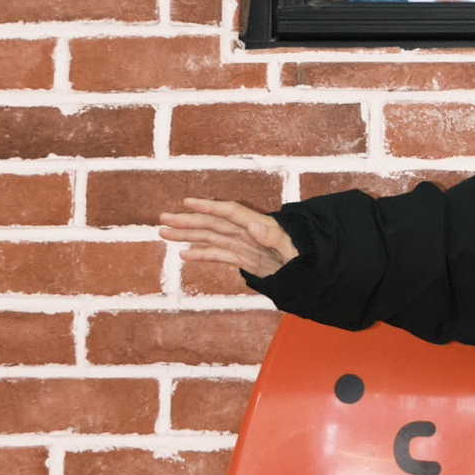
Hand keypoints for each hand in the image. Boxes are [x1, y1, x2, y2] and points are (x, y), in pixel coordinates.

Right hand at [160, 197, 297, 278]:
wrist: (311, 272)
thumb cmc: (306, 257)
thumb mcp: (294, 249)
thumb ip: (274, 238)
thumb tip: (254, 224)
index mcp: (260, 226)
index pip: (230, 212)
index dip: (209, 207)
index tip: (188, 202)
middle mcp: (248, 232)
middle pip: (213, 224)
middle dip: (188, 221)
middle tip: (163, 218)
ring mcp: (244, 244)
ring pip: (211, 237)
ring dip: (188, 235)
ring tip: (164, 233)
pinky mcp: (244, 258)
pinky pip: (219, 254)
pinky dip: (202, 254)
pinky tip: (184, 254)